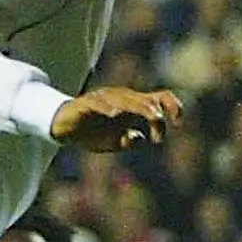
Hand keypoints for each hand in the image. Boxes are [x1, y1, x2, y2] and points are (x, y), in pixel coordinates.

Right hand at [51, 86, 182, 150]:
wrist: (62, 129)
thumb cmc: (92, 133)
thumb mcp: (114, 142)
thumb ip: (129, 141)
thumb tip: (141, 138)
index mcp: (133, 106)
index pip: (160, 98)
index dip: (173, 107)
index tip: (178, 124)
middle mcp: (121, 98)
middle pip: (146, 101)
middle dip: (157, 117)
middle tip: (159, 136)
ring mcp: (104, 99)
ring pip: (127, 99)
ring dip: (141, 109)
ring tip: (152, 118)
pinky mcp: (86, 103)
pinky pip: (98, 102)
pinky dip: (108, 107)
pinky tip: (115, 114)